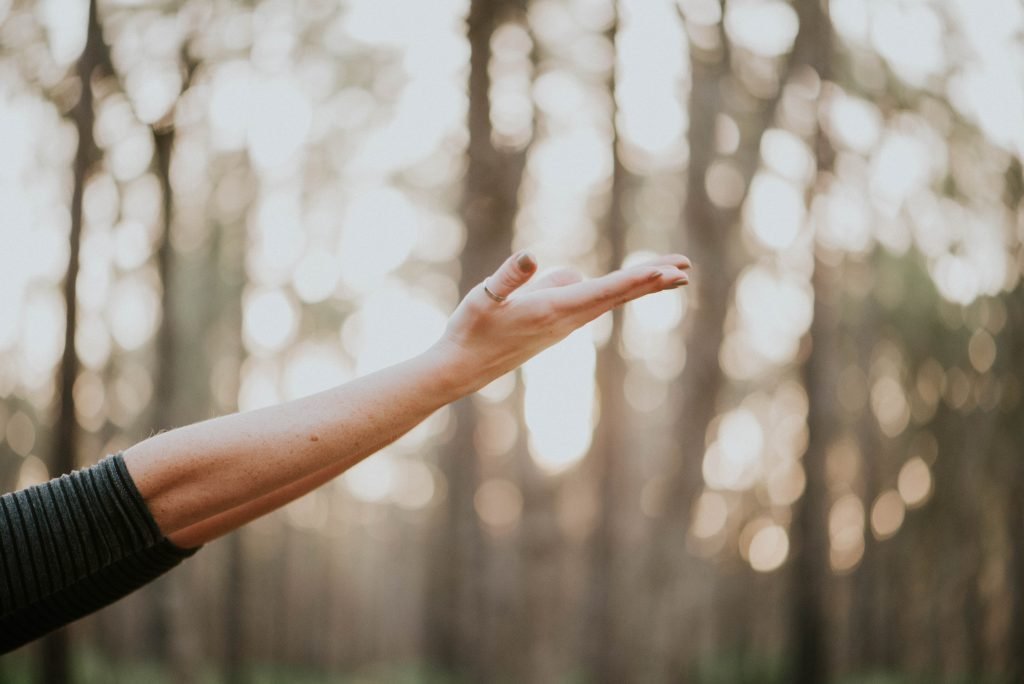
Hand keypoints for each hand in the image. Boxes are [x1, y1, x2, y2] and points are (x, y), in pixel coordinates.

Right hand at [430, 250, 690, 393]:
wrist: (461, 370)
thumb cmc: (469, 331)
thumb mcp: (483, 298)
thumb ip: (508, 278)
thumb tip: (532, 257)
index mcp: (553, 310)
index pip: (606, 291)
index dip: (640, 278)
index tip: (671, 271)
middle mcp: (566, 320)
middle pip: (618, 295)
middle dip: (652, 280)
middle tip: (685, 269)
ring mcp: (562, 326)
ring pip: (607, 300)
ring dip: (637, 286)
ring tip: (667, 274)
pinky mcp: (554, 327)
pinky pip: (591, 303)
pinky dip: (615, 292)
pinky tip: (615, 285)